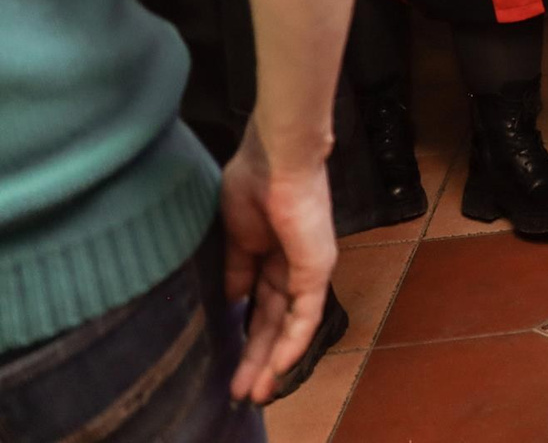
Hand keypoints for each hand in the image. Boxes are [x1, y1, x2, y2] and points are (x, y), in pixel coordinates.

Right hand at [220, 120, 335, 403]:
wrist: (276, 156)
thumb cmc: (252, 180)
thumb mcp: (235, 233)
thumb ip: (237, 267)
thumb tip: (232, 299)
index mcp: (271, 257)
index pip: (260, 308)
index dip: (245, 337)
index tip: (228, 367)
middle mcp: (293, 267)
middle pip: (273, 324)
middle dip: (256, 359)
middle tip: (241, 393)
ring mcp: (307, 269)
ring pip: (290, 327)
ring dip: (271, 362)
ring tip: (254, 393)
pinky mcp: (316, 268)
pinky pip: (305, 315)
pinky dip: (292, 344)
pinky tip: (277, 370)